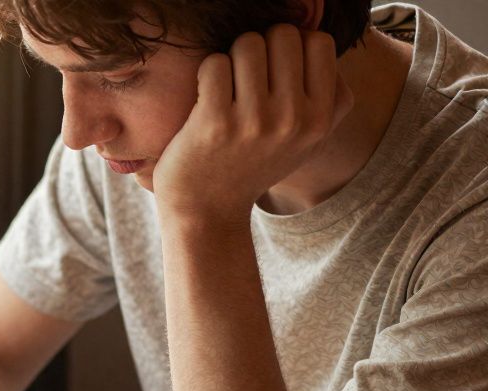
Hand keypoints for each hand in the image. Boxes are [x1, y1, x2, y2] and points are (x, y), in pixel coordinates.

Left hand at [152, 25, 353, 219]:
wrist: (207, 212)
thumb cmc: (252, 164)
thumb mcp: (307, 140)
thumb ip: (326, 94)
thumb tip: (315, 37)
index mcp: (321, 119)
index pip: (319, 42)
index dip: (293, 44)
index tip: (274, 68)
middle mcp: (294, 119)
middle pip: (283, 35)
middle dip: (260, 47)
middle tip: (245, 76)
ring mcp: (255, 121)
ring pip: (248, 44)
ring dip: (231, 58)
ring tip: (226, 87)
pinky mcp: (216, 123)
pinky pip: (215, 64)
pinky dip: (207, 73)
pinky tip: (206, 97)